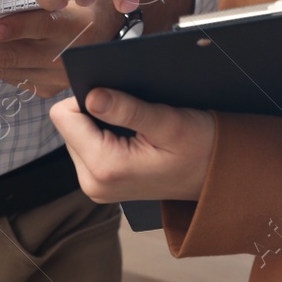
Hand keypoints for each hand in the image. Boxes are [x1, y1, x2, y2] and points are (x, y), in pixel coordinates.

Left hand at [0, 0, 120, 98]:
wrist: (123, 40)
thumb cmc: (93, 3)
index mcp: (75, 23)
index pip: (45, 25)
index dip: (18, 27)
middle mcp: (65, 55)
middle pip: (13, 56)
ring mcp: (55, 77)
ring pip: (5, 71)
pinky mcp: (48, 88)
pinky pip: (11, 79)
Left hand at [51, 89, 215, 202]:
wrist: (217, 177)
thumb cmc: (200, 149)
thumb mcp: (169, 123)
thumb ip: (127, 110)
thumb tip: (91, 96)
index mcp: (105, 168)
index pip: (64, 116)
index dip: (88, 96)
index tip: (118, 97)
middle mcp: (92, 182)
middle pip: (69, 125)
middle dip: (96, 112)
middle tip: (134, 114)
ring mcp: (96, 186)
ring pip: (77, 134)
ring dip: (102, 124)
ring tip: (136, 127)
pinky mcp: (101, 183)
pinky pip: (88, 147)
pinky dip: (106, 136)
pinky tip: (133, 137)